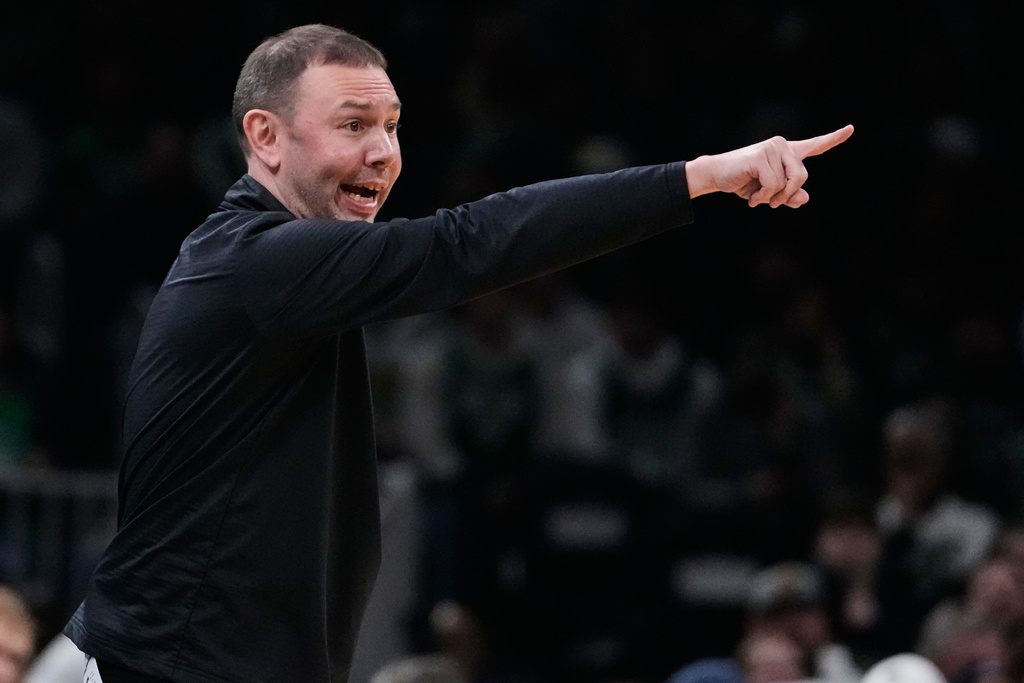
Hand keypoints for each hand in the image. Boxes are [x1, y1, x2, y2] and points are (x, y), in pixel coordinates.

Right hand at [686, 124, 852, 207]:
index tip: (851, 129)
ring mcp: (772, 148)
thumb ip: (789, 197)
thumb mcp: (769, 194)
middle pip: (802, 176)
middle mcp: (782, 146)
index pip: (814, 145)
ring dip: (772, 198)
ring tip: (757, 200)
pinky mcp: (761, 156)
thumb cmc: (743, 184)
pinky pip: (773, 184)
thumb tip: (804, 198)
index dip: (833, 139)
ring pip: (787, 182)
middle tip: (771, 203)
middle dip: (787, 194)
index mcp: (787, 152)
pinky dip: (763, 197)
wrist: (716, 176)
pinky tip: (751, 198)